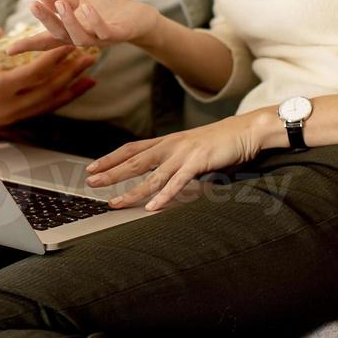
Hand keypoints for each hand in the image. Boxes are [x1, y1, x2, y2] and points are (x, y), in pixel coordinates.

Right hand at [0, 23, 96, 133]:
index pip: (34, 73)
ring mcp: (15, 115)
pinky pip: (44, 109)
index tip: (70, 42)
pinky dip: (63, 99)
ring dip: (72, 87)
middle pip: (50, 89)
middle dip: (72, 72)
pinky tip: (74, 90)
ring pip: (51, 102)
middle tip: (90, 54)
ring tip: (91, 72)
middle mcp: (11, 105)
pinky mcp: (15, 119)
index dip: (54, 58)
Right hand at [5, 0, 162, 54]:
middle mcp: (82, 39)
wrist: (140, 19)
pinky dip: (94, 20)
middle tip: (33, 5)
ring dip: (68, 20)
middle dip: (46, 20)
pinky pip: (104, 31)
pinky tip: (87, 7)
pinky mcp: (117, 34)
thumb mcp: (80, 3)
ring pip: (79, 37)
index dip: (27, 45)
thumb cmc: (107, 11)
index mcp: (71, 32)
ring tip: (60, 3)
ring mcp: (99, 39)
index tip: (7, 51)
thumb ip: (60, 1)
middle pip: (59, 35)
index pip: (46, 39)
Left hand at [83, 110, 269, 211]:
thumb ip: (173, 160)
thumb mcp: (190, 149)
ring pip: (152, 176)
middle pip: (134, 161)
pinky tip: (152, 207)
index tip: (92, 168)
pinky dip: (164, 196)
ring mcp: (184, 154)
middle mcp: (171, 146)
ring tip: (115, 203)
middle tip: (91, 183)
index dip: (110, 158)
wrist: (246, 130)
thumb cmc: (219, 143)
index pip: (131, 149)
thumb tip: (157, 175)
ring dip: (131, 191)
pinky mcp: (198, 163)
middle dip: (110, 173)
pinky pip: (177, 182)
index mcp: (167, 142)